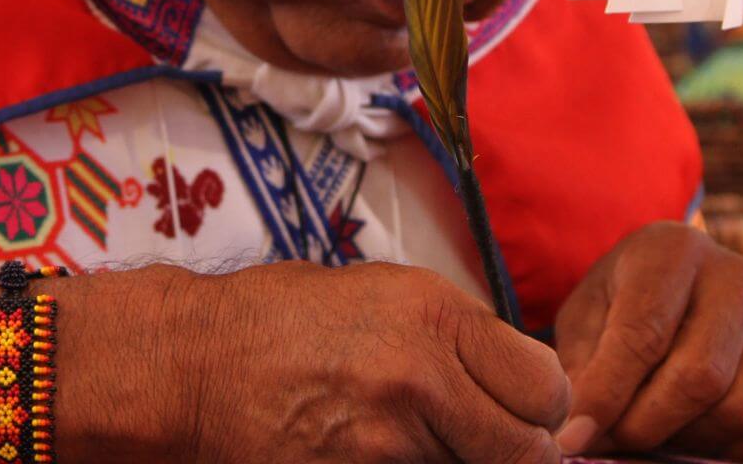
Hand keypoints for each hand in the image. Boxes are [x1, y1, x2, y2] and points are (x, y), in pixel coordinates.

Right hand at [149, 261, 569, 462]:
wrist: (195, 365)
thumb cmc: (285, 321)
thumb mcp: (386, 294)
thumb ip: (460, 338)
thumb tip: (525, 385)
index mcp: (435, 317)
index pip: (547, 388)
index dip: (541, 408)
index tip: (522, 411)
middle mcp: (418, 377)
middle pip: (525, 452)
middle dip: (513, 453)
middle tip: (484, 442)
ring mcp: (385, 442)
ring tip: (412, 440)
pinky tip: (386, 458)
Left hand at [552, 223, 742, 460]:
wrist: (679, 292)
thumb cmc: (621, 304)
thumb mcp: (587, 318)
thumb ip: (581, 368)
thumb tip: (577, 429)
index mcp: (674, 249)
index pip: (644, 334)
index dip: (607, 395)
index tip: (574, 435)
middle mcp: (736, 276)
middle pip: (700, 376)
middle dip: (646, 423)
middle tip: (612, 438)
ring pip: (741, 407)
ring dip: (688, 437)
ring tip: (651, 426)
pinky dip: (732, 446)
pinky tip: (694, 432)